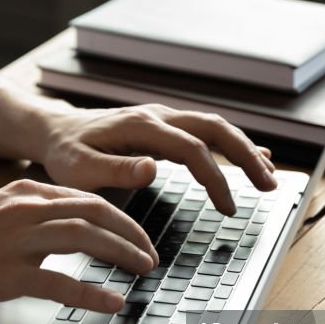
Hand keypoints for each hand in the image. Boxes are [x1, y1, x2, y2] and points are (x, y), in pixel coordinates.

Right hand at [0, 179, 158, 312]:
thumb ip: (29, 216)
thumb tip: (67, 228)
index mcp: (23, 195)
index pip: (87, 198)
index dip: (121, 217)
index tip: (138, 235)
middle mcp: (24, 211)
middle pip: (96, 213)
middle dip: (132, 233)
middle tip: (150, 255)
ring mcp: (15, 242)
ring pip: (85, 239)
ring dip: (122, 254)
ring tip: (143, 270)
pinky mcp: (5, 274)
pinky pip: (60, 282)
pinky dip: (92, 293)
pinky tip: (112, 303)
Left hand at [40, 104, 276, 214]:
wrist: (55, 130)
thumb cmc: (65, 154)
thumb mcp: (79, 169)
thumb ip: (115, 170)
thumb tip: (152, 169)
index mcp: (140, 126)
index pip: (192, 149)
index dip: (215, 178)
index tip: (229, 207)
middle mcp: (157, 115)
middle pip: (215, 128)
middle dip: (246, 156)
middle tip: (270, 186)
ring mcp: (163, 118)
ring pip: (215, 127)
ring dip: (244, 149)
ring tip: (268, 177)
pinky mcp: (164, 126)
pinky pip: (205, 131)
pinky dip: (232, 144)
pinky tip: (255, 155)